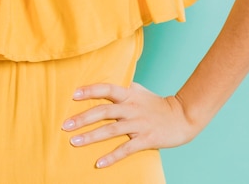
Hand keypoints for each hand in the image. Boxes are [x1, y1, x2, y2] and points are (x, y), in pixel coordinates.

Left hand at [62, 82, 197, 168]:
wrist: (183, 116)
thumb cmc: (158, 104)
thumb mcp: (140, 91)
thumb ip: (125, 88)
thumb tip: (111, 85)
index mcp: (129, 95)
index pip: (106, 89)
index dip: (89, 91)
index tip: (73, 95)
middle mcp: (131, 108)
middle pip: (103, 111)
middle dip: (82, 118)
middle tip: (65, 125)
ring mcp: (138, 124)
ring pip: (111, 130)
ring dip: (91, 137)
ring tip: (74, 142)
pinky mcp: (146, 139)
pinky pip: (126, 149)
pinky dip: (112, 156)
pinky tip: (99, 163)